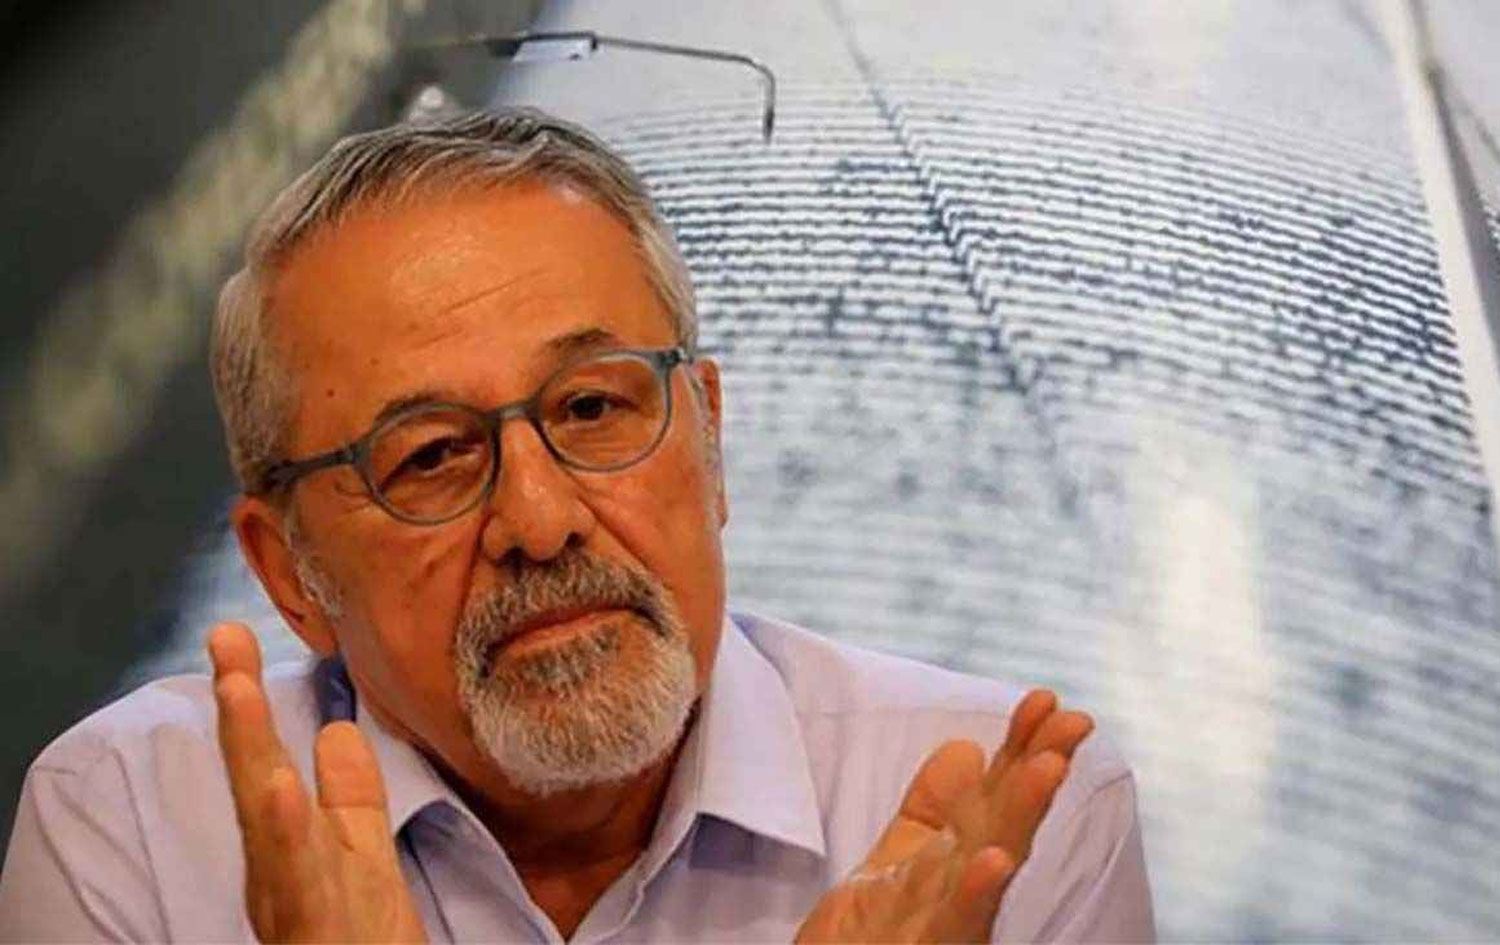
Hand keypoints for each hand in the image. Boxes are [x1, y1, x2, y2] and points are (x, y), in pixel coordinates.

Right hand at [209, 622, 425, 942]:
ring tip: (239, 693)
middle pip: (255, 785)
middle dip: (240, 716)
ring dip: (253, 763)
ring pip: (269, 834)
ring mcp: (296, 908)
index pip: (266, 761)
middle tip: (225, 639)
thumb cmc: (364, 939)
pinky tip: (281, 789)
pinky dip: (289, 836)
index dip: (249, 699)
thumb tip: (337, 729)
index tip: (231, 631)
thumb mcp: (360, 860)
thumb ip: (348, 798)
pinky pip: (300, 886)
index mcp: (294, 851)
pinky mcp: (312, 935)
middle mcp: (283, 877)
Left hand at [796, 690, 1092, 942]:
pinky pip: (956, 922)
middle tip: (1073, 720)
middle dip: (1038, 771)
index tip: (1044, 699)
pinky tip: (995, 858)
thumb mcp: (898, 860)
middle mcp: (965, 891)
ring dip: (1021, 814)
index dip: (1019, 746)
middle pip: (1006, 823)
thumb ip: (931, 810)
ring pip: (992, 863)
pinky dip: (977, 891)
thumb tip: (969, 746)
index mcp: (957, 862)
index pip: (995, 794)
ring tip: (1049, 765)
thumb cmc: (873, 938)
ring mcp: (950, 922)